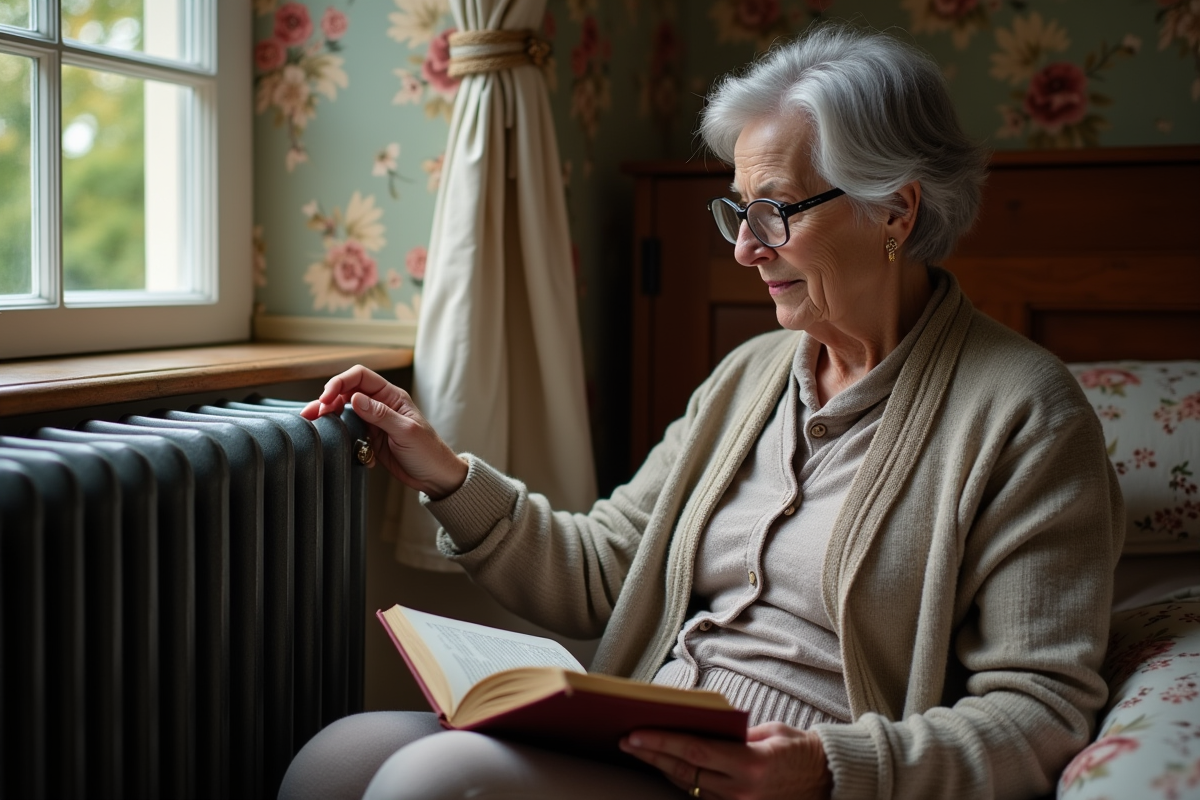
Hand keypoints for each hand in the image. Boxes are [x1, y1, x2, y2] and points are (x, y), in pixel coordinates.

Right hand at [300, 365, 467, 498]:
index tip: (327, 398)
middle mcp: (380, 405)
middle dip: (327, 400)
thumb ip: (380, 415)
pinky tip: (341, 446)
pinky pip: (348, 432)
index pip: (360, 377)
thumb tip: (355, 399)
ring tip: (313, 424)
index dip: (340, 383)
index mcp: (392, 396)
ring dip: (328, 418)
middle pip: (347, 393)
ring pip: (344, 413)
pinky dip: (340, 437)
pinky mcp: (369, 438)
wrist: (434, 477)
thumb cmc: (428, 452)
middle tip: (313, 413)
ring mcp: (373, 422)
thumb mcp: (406, 432)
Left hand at [619, 723, 832, 799]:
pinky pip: (702, 795)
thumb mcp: (769, 732)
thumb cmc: (800, 750)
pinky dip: (682, 779)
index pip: (694, 752)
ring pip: (689, 786)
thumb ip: (734, 733)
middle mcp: (741, 789)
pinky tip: (666, 766)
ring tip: (640, 750)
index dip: (661, 743)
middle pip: (684, 772)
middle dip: (651, 755)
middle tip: (626, 740)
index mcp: (750, 764)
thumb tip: (702, 726)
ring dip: (662, 768)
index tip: (635, 734)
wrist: (828, 781)